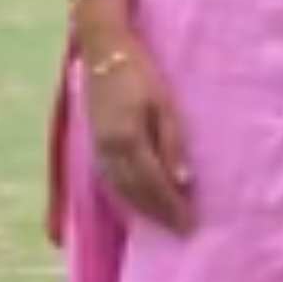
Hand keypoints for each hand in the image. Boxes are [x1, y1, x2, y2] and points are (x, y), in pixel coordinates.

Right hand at [81, 34, 196, 234]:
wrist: (103, 51)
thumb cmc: (140, 72)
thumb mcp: (164, 104)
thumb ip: (172, 143)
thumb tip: (183, 181)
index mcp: (129, 140)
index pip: (154, 184)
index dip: (171, 207)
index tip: (189, 225)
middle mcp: (109, 151)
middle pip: (136, 193)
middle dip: (159, 214)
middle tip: (180, 230)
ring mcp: (97, 149)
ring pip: (120, 190)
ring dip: (142, 209)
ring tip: (162, 222)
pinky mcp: (93, 144)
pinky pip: (110, 180)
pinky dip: (125, 196)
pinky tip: (137, 202)